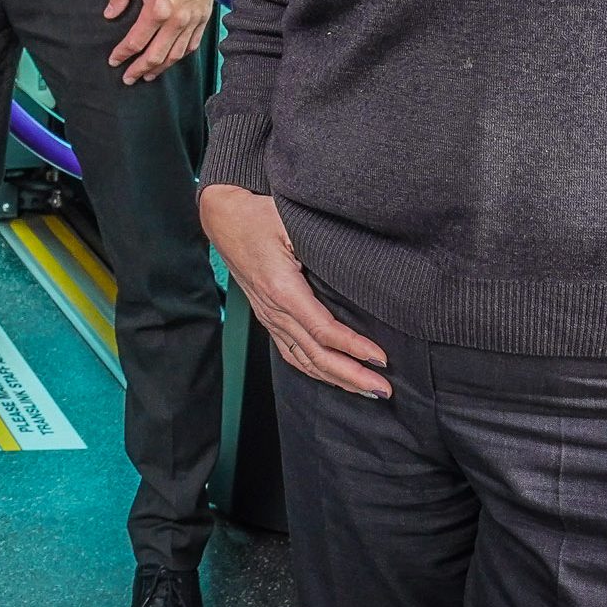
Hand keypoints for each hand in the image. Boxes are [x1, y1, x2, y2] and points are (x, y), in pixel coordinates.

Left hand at [104, 0, 218, 82]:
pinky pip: (193, 45)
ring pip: (176, 55)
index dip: (123, 54)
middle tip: (128, 78)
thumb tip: (109, 15)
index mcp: (157, 10)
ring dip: (160, 68)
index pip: (136, 41)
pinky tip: (172, 60)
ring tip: (148, 75)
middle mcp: (177, 20)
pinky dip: (181, 56)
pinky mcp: (204, 17)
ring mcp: (193, 20)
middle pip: (156, 55)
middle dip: (140, 69)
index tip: (114, 61)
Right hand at [200, 186, 391, 398]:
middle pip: (315, 355)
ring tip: (366, 389)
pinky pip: (291, 353)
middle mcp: (273, 310)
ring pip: (303, 360)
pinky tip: (333, 377)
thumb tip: (361, 264)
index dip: (353, 347)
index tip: (381, 358)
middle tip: (383, 389)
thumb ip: (322, 245)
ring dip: (336, 379)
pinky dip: (315, 370)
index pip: (323, 330)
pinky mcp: (268, 316)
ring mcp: (269, 316)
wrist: (223, 218)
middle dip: (351, 375)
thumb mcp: (292, 223)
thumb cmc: (258, 216)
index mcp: (282, 289)